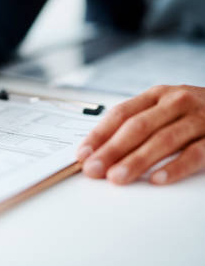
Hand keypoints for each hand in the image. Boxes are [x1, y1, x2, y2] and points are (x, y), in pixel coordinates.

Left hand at [77, 85, 204, 184]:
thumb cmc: (195, 114)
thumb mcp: (165, 110)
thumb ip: (136, 124)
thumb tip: (97, 151)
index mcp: (157, 95)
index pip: (120, 113)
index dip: (99, 134)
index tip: (81, 154)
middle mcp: (177, 101)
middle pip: (137, 127)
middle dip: (111, 150)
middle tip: (93, 170)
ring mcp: (200, 118)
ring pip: (163, 140)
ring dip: (137, 161)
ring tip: (117, 178)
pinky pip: (196, 153)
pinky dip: (176, 167)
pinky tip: (158, 180)